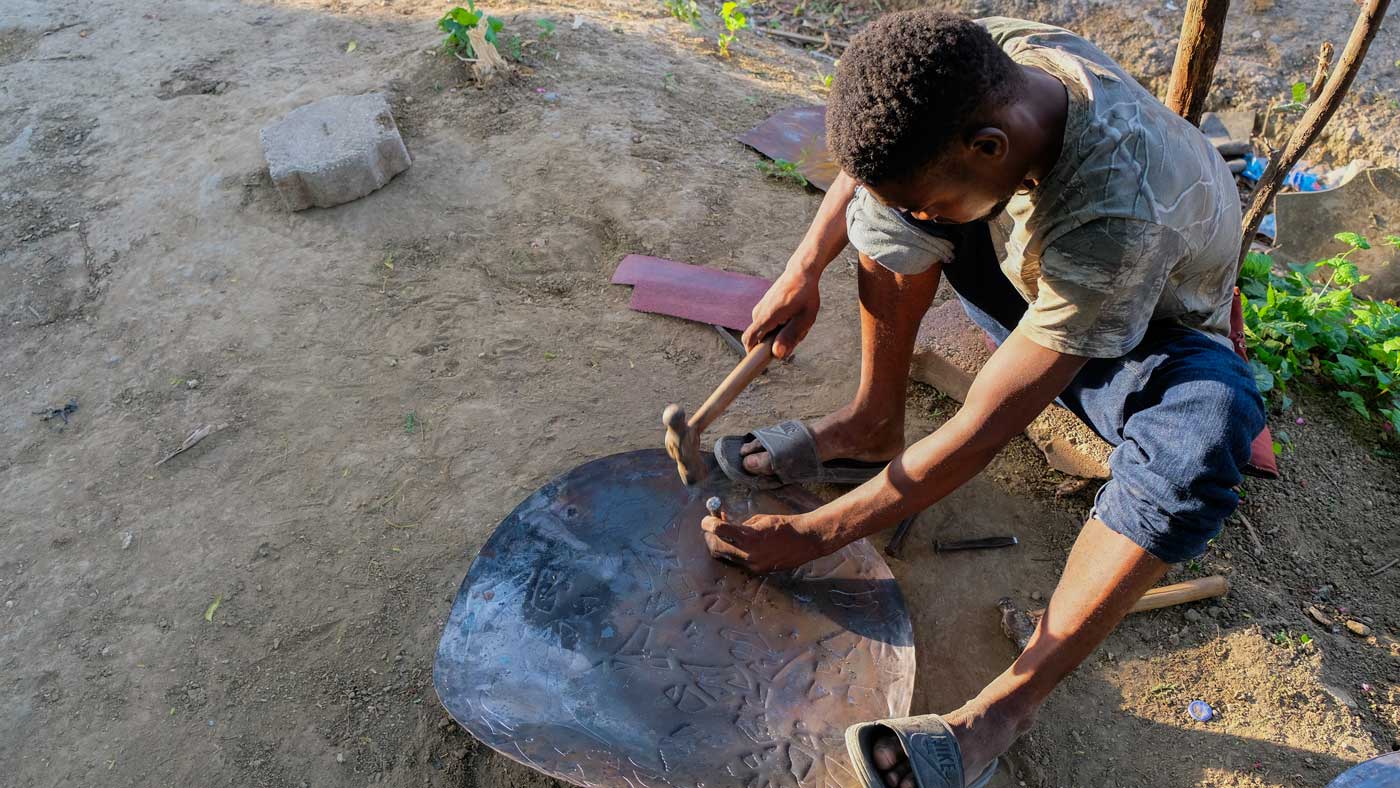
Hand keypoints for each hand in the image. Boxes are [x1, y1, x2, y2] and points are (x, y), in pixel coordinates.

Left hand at [700, 512, 838, 572]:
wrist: (805, 541)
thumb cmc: (784, 525)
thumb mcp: (759, 520)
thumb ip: (740, 524)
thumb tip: (723, 523)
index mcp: (749, 538)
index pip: (719, 530)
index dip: (708, 523)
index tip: (706, 519)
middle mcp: (748, 555)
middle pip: (716, 548)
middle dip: (710, 537)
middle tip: (710, 527)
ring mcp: (752, 565)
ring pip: (725, 557)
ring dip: (720, 545)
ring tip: (724, 534)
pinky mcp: (757, 571)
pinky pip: (737, 562)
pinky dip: (732, 552)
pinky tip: (737, 543)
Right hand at [742, 266, 819, 359]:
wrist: (801, 272)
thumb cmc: (805, 294)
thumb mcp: (804, 318)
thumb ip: (791, 337)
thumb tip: (777, 355)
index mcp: (766, 317)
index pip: (749, 340)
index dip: (750, 355)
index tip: (757, 366)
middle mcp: (758, 313)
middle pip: (761, 340)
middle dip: (777, 344)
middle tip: (797, 333)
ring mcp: (759, 310)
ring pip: (766, 333)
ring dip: (780, 334)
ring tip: (797, 321)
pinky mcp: (762, 308)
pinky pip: (768, 326)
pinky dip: (780, 327)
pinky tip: (793, 317)